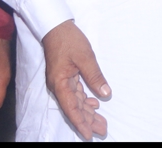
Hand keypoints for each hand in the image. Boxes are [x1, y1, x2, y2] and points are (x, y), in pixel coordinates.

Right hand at [42, 21, 109, 140]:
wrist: (56, 27)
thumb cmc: (69, 40)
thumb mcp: (85, 57)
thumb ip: (94, 76)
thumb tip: (105, 94)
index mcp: (60, 83)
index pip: (71, 108)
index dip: (80, 122)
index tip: (88, 134)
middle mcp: (59, 86)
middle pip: (74, 108)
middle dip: (87, 121)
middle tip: (102, 131)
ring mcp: (62, 82)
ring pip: (76, 102)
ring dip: (88, 113)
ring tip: (101, 123)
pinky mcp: (66, 77)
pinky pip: (76, 94)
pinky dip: (85, 101)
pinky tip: (94, 105)